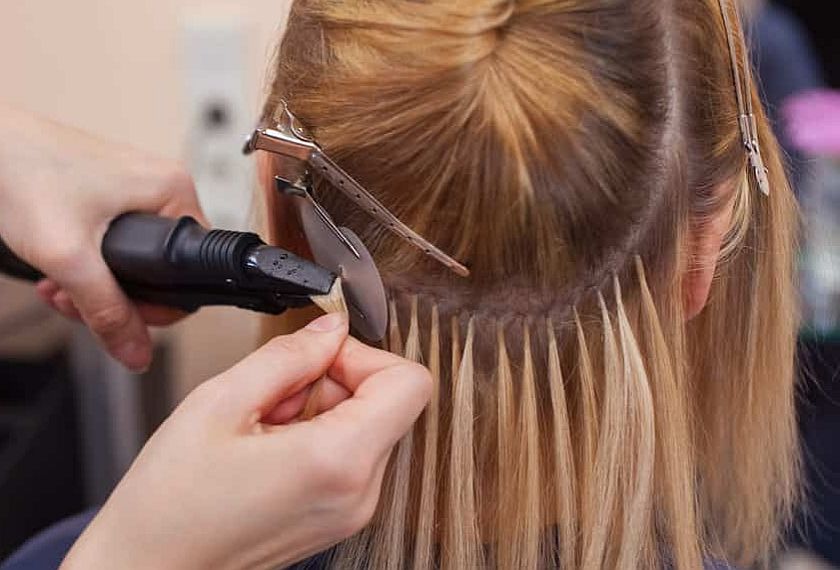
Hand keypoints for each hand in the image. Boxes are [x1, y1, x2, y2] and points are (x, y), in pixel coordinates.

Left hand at [0, 103, 205, 371]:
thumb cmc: (21, 172)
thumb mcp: (69, 257)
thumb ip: (108, 311)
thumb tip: (137, 352)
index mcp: (175, 191)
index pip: (191, 271)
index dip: (155, 306)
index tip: (117, 315)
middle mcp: (162, 187)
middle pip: (161, 271)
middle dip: (115, 298)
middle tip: (76, 301)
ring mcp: (137, 188)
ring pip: (135, 261)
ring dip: (94, 286)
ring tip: (58, 285)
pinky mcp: (111, 192)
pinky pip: (115, 243)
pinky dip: (86, 263)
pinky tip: (57, 268)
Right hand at [61, 313, 431, 569]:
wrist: (147, 569)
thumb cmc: (170, 503)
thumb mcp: (221, 403)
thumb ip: (288, 355)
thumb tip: (331, 327)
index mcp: (339, 462)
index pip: (410, 382)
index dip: (365, 355)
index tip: (317, 358)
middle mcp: (360, 493)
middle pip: (388, 402)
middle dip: (333, 382)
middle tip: (274, 397)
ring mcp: (353, 510)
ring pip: (367, 425)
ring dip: (320, 410)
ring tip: (263, 428)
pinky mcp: (339, 516)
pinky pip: (350, 454)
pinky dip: (316, 437)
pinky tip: (268, 448)